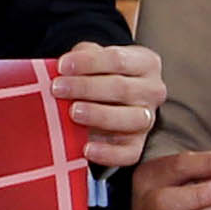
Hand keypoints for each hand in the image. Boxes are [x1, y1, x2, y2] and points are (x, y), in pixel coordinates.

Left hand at [52, 41, 159, 172]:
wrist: (107, 99)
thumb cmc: (101, 74)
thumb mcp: (94, 57)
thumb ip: (84, 56)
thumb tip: (65, 66)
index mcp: (146, 63)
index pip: (118, 59)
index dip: (88, 63)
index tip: (62, 67)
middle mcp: (152, 91)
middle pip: (122, 88)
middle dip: (86, 88)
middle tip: (58, 89)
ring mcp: (147, 119)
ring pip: (130, 119)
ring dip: (98, 115)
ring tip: (73, 112)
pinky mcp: (138, 145)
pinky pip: (128, 153)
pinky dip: (107, 153)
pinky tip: (86, 148)